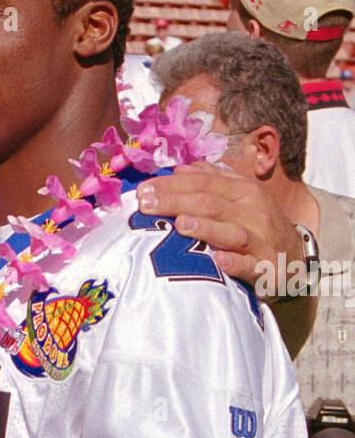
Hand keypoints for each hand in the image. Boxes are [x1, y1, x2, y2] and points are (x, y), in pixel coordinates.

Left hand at [135, 163, 300, 290]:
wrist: (293, 257)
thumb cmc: (257, 225)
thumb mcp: (241, 197)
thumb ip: (213, 182)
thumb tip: (181, 168)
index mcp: (243, 191)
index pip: (204, 183)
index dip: (173, 184)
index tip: (143, 189)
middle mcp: (253, 212)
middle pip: (211, 204)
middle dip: (176, 202)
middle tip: (146, 204)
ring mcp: (259, 241)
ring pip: (231, 232)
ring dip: (206, 228)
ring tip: (181, 223)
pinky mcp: (264, 269)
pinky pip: (248, 266)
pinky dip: (234, 263)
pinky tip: (218, 261)